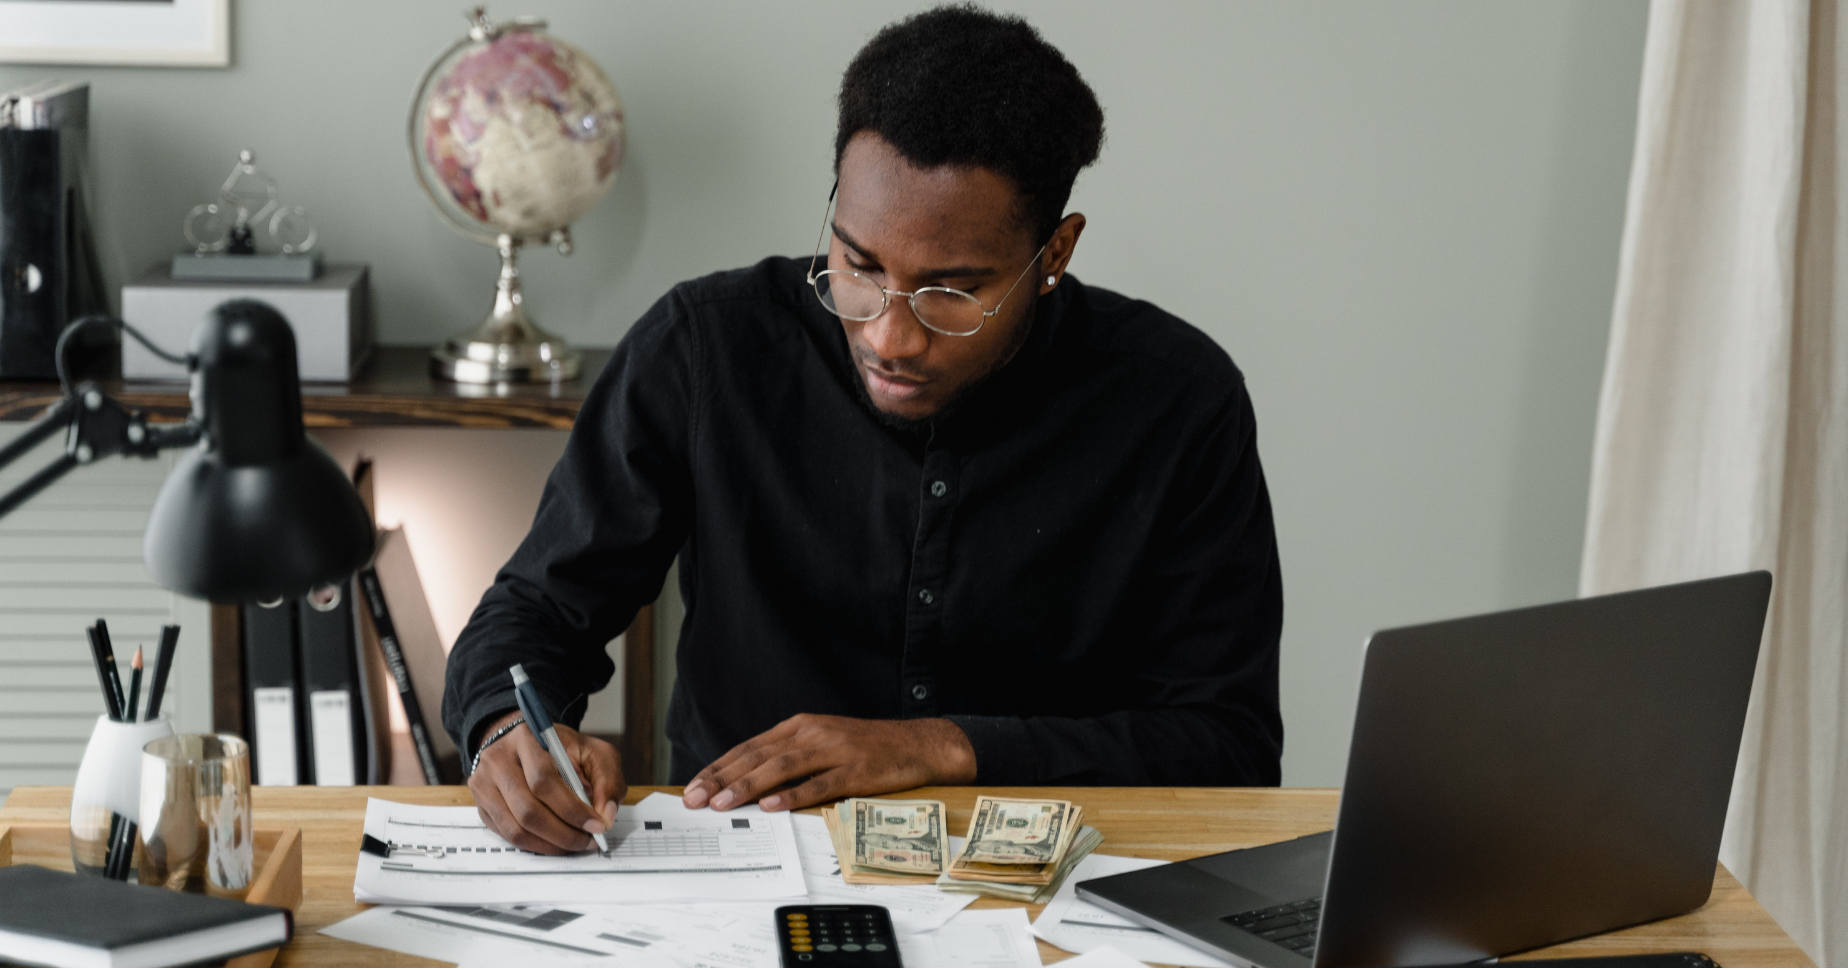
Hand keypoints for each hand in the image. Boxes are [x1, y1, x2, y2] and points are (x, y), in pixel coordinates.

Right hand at [469, 711, 625, 853]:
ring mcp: (484, 784)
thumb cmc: (561, 749)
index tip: (596, 825)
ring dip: (550, 844)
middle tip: (587, 841)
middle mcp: (498, 760)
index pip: (544, 781)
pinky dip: (535, 845)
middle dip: (563, 833)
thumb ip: (607, 780)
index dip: (572, 809)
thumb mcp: (593, 752)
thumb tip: (605, 816)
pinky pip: (506, 836)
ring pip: (515, 828)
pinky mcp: (482, 805)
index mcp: (526, 738)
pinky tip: (555, 842)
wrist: (523, 743)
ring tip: (574, 844)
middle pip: (527, 810)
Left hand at [682, 714, 976, 811]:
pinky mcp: (855, 769)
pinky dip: (794, 794)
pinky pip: (820, 783)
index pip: (748, 747)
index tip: (693, 787)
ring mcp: (834, 750)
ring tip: (723, 803)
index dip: (718, 767)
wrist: (916, 743)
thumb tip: (748, 783)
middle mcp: (812, 733)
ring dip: (749, 786)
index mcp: (799, 726)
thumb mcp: (821, 742)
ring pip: (782, 767)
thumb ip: (788, 757)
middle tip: (695, 799)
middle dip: (722, 779)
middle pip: (758, 756)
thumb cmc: (865, 747)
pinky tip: (773, 805)